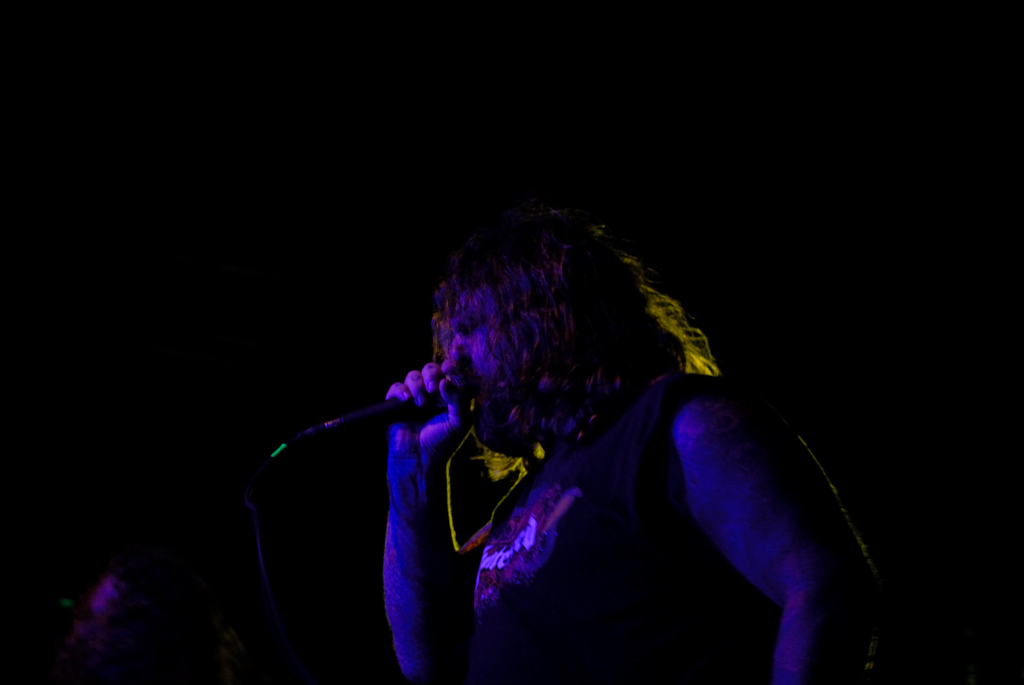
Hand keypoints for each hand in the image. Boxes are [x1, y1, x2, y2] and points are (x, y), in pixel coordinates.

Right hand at [385, 363, 473, 515]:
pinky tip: (407, 400)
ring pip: (413, 375)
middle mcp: (432, 392)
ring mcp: (414, 396)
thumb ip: (459, 400)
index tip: (456, 354)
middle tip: (434, 389)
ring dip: (417, 386)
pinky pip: (396, 387)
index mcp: (450, 394)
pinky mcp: (397, 403)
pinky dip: (401, 390)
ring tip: (421, 404)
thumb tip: (445, 382)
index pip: (452, 371)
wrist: (420, 459)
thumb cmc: (443, 442)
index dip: (454, 360)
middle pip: (431, 369)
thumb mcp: (460, 422)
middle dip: (432, 375)